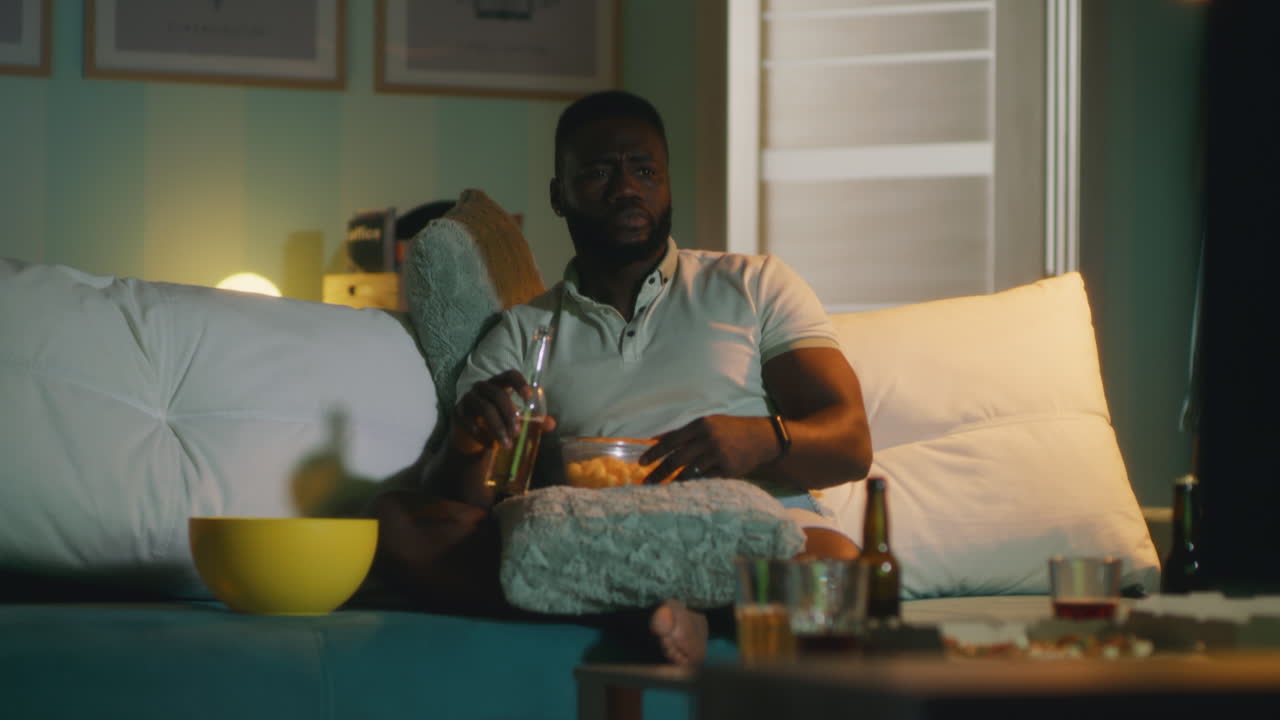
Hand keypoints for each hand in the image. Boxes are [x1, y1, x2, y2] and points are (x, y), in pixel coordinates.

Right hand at [451, 370, 555, 453]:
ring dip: (498, 427)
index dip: (520, 383)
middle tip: (517, 433)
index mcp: (499, 385)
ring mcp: (468, 399)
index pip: (509, 375)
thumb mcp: (516, 422)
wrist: (471, 440)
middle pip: (498, 395)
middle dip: (509, 415)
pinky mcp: (457, 413)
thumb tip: (552, 424)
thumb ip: (534, 421)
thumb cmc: (497, 424)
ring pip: (485, 408)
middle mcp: (483, 387)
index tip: (529, 398)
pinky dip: (482, 435)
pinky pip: (470, 422)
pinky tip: (491, 446)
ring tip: (507, 444)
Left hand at [639, 415, 777, 483]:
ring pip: (689, 472)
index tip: (641, 463)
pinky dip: (693, 485)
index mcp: (700, 425)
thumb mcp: (708, 424)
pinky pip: (705, 480)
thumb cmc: (729, 430)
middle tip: (647, 483)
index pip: (671, 440)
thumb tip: (656, 440)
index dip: (655, 452)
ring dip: (674, 482)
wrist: (762, 438)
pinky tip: (683, 491)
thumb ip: (683, 433)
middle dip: (659, 473)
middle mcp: (708, 438)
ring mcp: (719, 455)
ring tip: (662, 489)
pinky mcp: (728, 469)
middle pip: (677, 459)